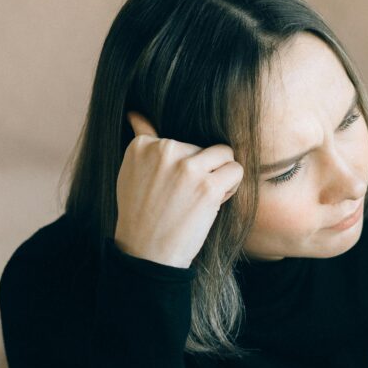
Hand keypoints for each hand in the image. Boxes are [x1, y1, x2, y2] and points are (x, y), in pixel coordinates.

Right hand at [113, 112, 243, 267]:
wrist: (147, 252)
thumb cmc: (141, 215)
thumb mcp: (131, 173)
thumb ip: (142, 143)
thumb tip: (136, 115)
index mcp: (142, 145)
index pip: (180, 141)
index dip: (184, 165)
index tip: (171, 189)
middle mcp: (164, 150)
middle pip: (203, 146)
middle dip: (203, 170)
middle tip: (188, 197)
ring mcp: (187, 167)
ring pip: (224, 153)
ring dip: (221, 175)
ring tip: (204, 197)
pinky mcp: (207, 185)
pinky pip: (236, 170)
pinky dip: (232, 187)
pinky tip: (215, 202)